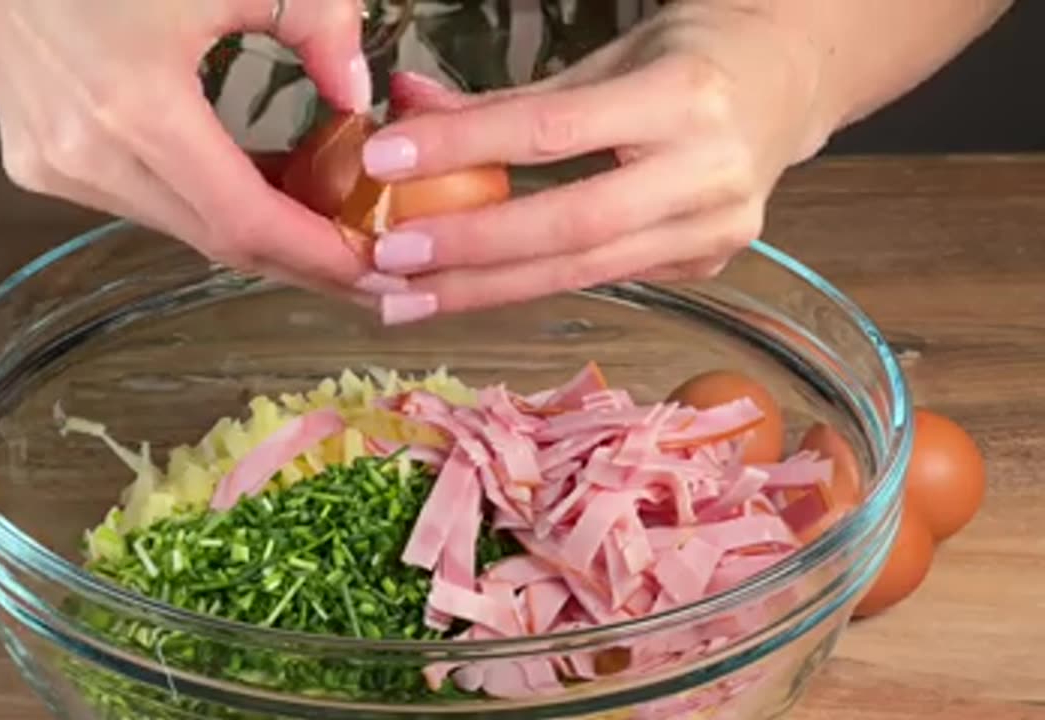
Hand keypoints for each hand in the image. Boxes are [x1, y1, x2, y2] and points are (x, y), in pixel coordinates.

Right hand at [0, 0, 374, 301]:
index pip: (246, 221)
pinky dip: (207, 204)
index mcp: (134, 109)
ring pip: (182, 226)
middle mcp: (87, 157)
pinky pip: (146, 203)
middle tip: (371, 269)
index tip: (379, 272)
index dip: (320, 256)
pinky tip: (258, 189)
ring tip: (326, 223)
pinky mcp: (41, 164)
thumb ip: (315, 24)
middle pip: (217, 240)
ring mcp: (55, 168)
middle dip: (302, 262)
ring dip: (255, 232)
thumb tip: (357, 95)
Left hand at [357, 2, 832, 322]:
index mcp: (683, 98)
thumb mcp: (606, 59)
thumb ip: (511, 99)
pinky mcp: (705, 264)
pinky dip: (530, 284)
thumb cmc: (691, 57)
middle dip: (469, 249)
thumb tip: (407, 106)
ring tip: (408, 299)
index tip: (384, 161)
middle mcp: (708, 172)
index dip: (464, 149)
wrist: (790, 85)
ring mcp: (715, 230)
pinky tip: (468, 292)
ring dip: (484, 289)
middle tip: (387, 259)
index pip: (552, 132)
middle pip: (570, 226)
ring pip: (581, 272)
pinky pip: (600, 277)